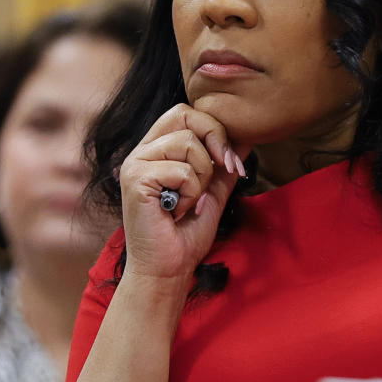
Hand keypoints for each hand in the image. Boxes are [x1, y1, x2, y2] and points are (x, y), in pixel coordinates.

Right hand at [117, 104, 247, 287]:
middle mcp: (142, 152)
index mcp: (157, 150)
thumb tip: (246, 137)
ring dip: (201, 177)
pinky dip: (191, 193)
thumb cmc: (186, 234)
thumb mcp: (214, 192)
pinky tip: (178, 211)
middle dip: (214, 140)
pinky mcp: (135, 180)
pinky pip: (180, 170)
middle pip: (185, 114)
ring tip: (189, 201)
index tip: (231, 163)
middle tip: (223, 170)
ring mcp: (135, 164)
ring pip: (187, 144)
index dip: (215, 129)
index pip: (186, 113)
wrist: (168, 269)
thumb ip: (224, 165)